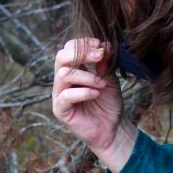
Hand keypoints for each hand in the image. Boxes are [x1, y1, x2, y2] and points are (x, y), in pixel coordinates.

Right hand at [52, 38, 135, 172]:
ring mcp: (60, 95)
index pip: (69, 49)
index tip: (101, 46)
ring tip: (102, 84)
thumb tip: (105, 45)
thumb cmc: (109, 104)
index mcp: (73, 70)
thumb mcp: (110, 79)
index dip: (83, 44)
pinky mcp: (60, 110)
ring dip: (86, 76)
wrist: (112, 128)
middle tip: (99, 56)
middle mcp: (63, 81)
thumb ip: (104, 64)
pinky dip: (83, 92)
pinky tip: (96, 94)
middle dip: (81, 54)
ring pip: (63, 75)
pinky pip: (66, 96)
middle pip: (61, 57)